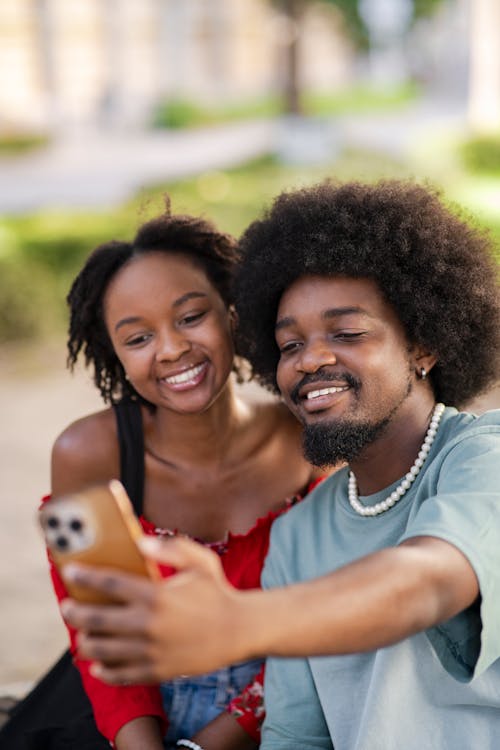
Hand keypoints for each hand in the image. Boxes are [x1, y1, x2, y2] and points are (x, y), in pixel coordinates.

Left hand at [60, 536, 253, 683]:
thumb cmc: (218, 592)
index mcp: (157, 595)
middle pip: (98, 619)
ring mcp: (151, 651)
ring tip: (82, 634)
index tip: (70, 572)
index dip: (85, 577)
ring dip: (86, 642)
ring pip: (103, 650)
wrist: (240, 631)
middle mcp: (149, 624)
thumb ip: (172, 548)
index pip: (110, 583)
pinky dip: (104, 671)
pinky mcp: (157, 671)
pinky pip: (121, 675)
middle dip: (76, 612)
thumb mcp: (200, 562)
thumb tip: (140, 542)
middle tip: (68, 607)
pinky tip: (97, 664)